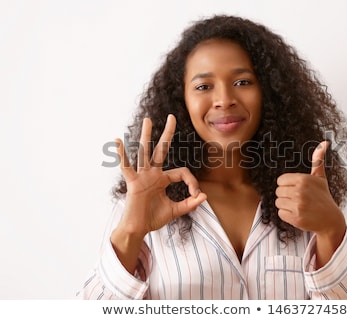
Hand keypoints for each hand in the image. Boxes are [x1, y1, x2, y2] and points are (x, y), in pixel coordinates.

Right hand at [114, 114, 206, 237]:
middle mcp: (153, 174)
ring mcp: (143, 176)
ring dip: (146, 136)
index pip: (182, 172)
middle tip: (172, 117)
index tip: (196, 194)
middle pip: (161, 149)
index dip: (192, 182)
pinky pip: (127, 167)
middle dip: (167, 134)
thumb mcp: (176, 210)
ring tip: (148, 120)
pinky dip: (122, 155)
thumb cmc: (153, 218)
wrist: (139, 229)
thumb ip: (190, 204)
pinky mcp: (134, 183)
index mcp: (163, 179)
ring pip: (145, 152)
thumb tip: (205, 196)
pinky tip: (118, 141)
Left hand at [275, 141, 345, 238]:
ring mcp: (298, 205)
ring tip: (299, 206)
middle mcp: (300, 191)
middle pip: (278, 191)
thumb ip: (318, 160)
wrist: (331, 220)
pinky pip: (280, 213)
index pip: (280, 180)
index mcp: (303, 179)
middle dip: (286, 195)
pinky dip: (287, 215)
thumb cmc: (323, 197)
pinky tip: (298, 214)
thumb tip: (324, 142)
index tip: (297, 189)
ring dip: (286, 205)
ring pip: (278, 202)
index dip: (287, 185)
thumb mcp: (320, 178)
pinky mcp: (296, 218)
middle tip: (299, 199)